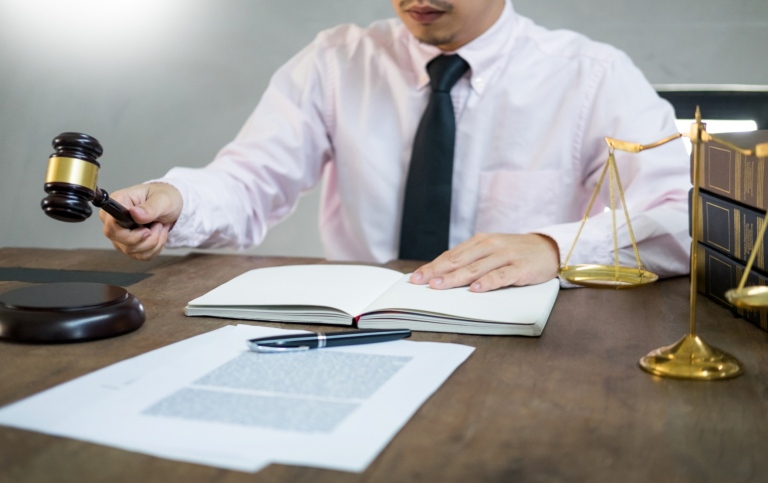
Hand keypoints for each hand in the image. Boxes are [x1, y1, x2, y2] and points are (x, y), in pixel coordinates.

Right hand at [99, 183, 182, 260]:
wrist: (172, 206)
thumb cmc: (164, 197)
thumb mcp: (162, 199)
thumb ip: (149, 208)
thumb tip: (134, 213)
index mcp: (117, 203)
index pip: (112, 227)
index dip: (130, 235)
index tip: (147, 230)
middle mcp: (113, 220)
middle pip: (122, 243)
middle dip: (147, 240)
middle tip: (159, 225)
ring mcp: (119, 235)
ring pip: (132, 251)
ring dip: (154, 242)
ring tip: (160, 227)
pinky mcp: (127, 245)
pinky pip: (140, 255)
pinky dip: (155, 248)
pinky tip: (158, 234)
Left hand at [409, 233, 559, 291]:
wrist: (550, 248)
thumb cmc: (515, 252)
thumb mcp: (491, 251)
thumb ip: (471, 260)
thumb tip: (442, 274)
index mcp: (480, 241)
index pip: (451, 255)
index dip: (432, 266)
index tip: (415, 278)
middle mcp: (490, 246)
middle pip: (459, 261)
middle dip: (437, 272)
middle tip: (420, 282)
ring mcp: (506, 256)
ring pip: (476, 268)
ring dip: (456, 277)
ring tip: (439, 285)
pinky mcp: (521, 268)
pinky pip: (502, 275)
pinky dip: (488, 282)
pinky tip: (475, 289)